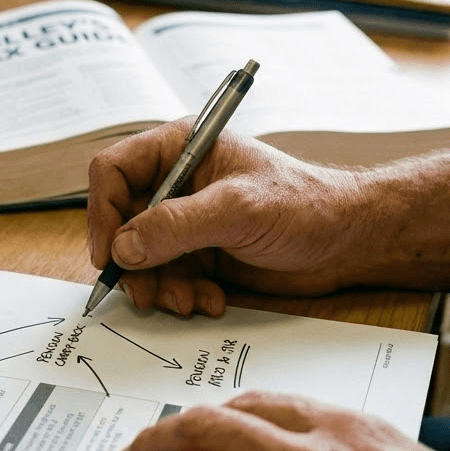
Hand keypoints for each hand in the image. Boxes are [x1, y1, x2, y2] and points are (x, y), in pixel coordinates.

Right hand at [87, 121, 368, 314]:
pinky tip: (211, 300)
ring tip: (188, 301)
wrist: (347, 241)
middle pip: (120, 222)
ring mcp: (186, 220)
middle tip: (147, 292)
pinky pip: (166, 278)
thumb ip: (177, 225)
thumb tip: (123, 247)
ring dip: (158, 286)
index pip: (114, 171)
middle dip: (133, 262)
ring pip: (141, 257)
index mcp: (179, 149)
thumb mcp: (238, 209)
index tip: (109, 253)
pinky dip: (181, 295)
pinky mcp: (198, 253)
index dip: (102, 211)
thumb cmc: (304, 205)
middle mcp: (175, 183)